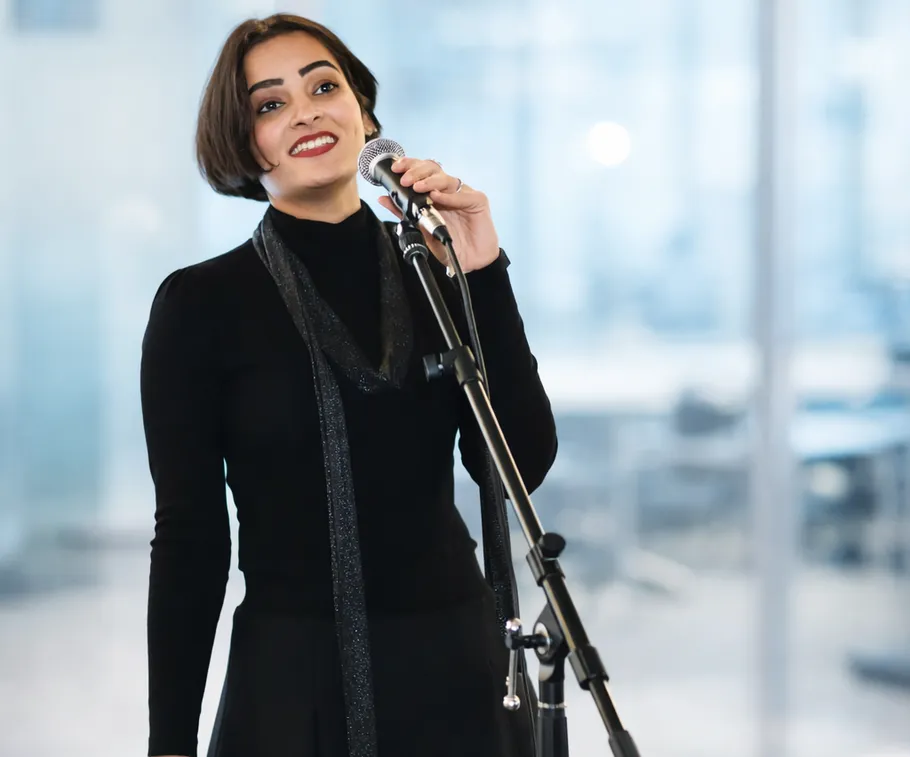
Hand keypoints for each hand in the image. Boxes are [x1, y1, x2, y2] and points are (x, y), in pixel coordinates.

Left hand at [377, 158, 500, 273]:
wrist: (469, 260)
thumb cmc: (448, 244)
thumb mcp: (420, 228)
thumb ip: (402, 211)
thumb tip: (383, 198)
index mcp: (434, 193)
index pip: (422, 171)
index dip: (409, 165)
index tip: (396, 168)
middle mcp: (448, 190)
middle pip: (433, 169)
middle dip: (417, 171)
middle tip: (406, 180)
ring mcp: (463, 194)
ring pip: (446, 178)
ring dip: (429, 181)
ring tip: (417, 187)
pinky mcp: (478, 200)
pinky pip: (462, 194)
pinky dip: (448, 195)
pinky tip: (437, 196)